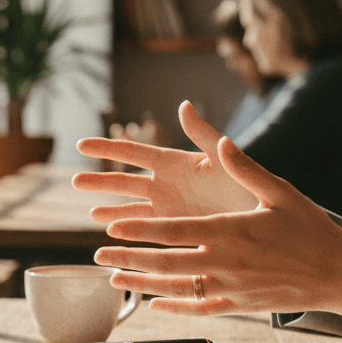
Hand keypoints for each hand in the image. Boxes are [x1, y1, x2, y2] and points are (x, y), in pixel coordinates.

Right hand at [73, 101, 258, 222]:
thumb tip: (184, 105)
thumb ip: (203, 135)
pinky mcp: (174, 231)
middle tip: (74, 180)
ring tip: (89, 214)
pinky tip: (111, 237)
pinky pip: (143, 231)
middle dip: (99, 181)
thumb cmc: (250, 188)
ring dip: (109, 210)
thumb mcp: (225, 160)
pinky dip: (125, 233)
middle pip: (124, 180)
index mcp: (175, 162)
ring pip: (130, 208)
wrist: (267, 223)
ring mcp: (169, 209)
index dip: (106, 147)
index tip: (81, 144)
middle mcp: (167, 185)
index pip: (133, 152)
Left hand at [95, 136, 341, 325]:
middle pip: (165, 262)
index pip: (173, 230)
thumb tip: (221, 142)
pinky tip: (154, 304)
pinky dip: (174, 306)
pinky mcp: (240, 306)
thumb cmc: (310, 228)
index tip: (113, 228)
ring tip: (113, 280)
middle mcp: (225, 262)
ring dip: (141, 284)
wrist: (340, 273)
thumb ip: (244, 168)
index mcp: (230, 230)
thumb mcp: (279, 191)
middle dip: (127, 258)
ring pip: (175, 288)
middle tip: (99, 254)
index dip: (140, 230)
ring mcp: (231, 288)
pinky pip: (199, 308)